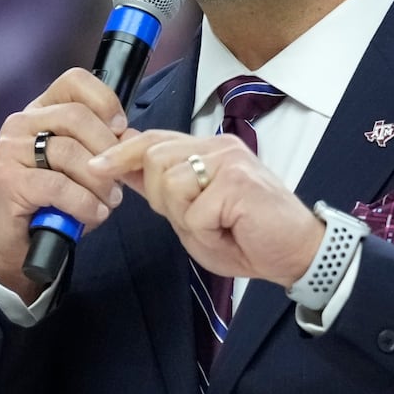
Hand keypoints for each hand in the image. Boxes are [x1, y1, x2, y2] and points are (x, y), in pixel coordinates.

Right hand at [0, 68, 129, 299]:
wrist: (21, 241)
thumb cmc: (57, 200)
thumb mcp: (85, 167)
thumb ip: (106, 146)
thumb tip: (132, 137)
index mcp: (42, 110)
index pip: (74, 82)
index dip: (105, 101)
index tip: (121, 130)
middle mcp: (21, 122)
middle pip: (76, 117)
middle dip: (107, 149)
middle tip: (118, 179)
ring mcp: (10, 149)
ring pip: (69, 152)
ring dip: (99, 182)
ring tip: (108, 202)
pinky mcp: (7, 179)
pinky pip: (58, 185)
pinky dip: (83, 202)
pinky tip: (93, 213)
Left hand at [91, 131, 323, 287]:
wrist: (298, 253)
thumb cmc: (249, 238)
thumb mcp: (193, 216)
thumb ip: (163, 192)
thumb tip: (120, 170)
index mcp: (208, 151)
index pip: (153, 140)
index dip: (120, 153)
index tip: (95, 167)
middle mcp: (217, 147)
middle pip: (154, 158)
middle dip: (161, 198)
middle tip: (198, 220)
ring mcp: (228, 160)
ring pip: (169, 183)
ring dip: (186, 218)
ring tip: (217, 228)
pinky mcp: (236, 182)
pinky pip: (194, 212)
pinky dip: (207, 234)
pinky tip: (230, 233)